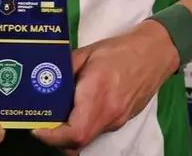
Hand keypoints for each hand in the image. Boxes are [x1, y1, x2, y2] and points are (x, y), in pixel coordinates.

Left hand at [33, 20, 178, 154]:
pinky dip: (83, 127)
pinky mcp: (122, 119)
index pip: (74, 132)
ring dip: (69, 135)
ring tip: (55, 118)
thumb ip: (64, 69)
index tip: (36, 128)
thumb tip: (44, 79)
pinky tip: (75, 111)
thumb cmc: (119, 50)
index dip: (52, 137)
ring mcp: (117, 119)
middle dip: (57, 140)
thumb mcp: (86, 53)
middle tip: (42, 124)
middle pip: (79, 142)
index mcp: (97, 94)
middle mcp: (109, 113)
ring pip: (88, 139)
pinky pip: (97, 130)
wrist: (155, 53)